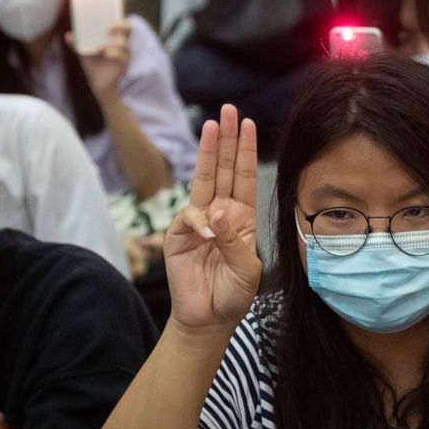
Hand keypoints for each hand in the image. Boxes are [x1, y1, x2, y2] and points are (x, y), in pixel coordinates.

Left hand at [70, 22, 131, 99]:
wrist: (98, 83)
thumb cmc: (93, 65)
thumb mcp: (84, 52)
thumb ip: (77, 44)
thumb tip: (68, 35)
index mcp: (115, 39)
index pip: (123, 25)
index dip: (119, 20)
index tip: (108, 19)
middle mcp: (122, 44)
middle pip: (128, 30)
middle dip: (119, 27)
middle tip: (108, 30)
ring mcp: (124, 54)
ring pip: (123, 44)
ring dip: (111, 44)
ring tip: (98, 49)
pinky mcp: (123, 64)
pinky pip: (120, 56)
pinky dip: (112, 53)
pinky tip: (104, 54)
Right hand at [164, 105, 261, 330]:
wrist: (210, 319)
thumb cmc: (234, 293)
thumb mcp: (247, 268)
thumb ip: (234, 241)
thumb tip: (216, 215)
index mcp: (241, 217)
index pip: (244, 176)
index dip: (245, 151)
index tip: (249, 124)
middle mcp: (220, 213)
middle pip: (223, 169)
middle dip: (225, 139)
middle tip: (227, 110)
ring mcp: (198, 222)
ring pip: (203, 181)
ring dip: (208, 153)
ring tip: (212, 127)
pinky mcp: (179, 235)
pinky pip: (189, 218)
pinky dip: (199, 221)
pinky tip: (207, 233)